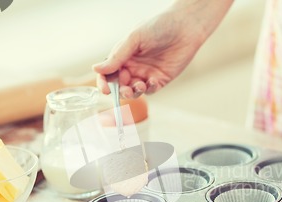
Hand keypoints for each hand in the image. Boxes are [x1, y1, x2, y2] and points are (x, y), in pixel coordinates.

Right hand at [93, 0, 232, 98]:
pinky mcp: (160, 80)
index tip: (105, 90)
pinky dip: (149, 89)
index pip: (108, 73)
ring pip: (134, 91)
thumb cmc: (158, 27)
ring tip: (140, 86)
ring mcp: (146, 74)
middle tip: (126, 89)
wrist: (185, 28)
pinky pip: (150, 90)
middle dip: (121, 91)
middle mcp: (133, 66)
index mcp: (123, 56)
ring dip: (134, 92)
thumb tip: (96, 69)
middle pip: (120, 85)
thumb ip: (117, 57)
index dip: (104, 83)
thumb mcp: (134, 40)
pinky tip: (153, 81)